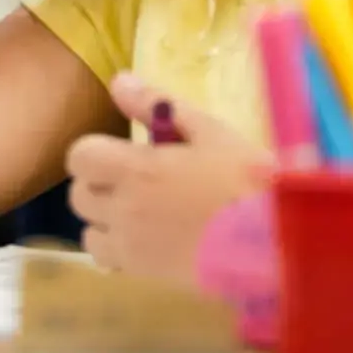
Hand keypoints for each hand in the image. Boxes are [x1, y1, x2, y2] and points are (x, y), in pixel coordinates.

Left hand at [66, 75, 270, 284]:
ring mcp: (130, 243)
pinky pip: (105, 260)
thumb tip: (119, 80)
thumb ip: (157, 105)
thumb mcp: (209, 131)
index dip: (95, 153)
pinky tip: (148, 239)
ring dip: (105, 219)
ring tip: (143, 212)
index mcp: (136, 168)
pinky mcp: (143, 272)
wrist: (273, 244)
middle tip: (139, 181)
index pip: (79, 157)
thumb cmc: (246, 181)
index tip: (123, 154)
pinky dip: (116, 249)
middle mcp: (123, 207)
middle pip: (79, 194)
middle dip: (101, 184)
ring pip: (88, 230)